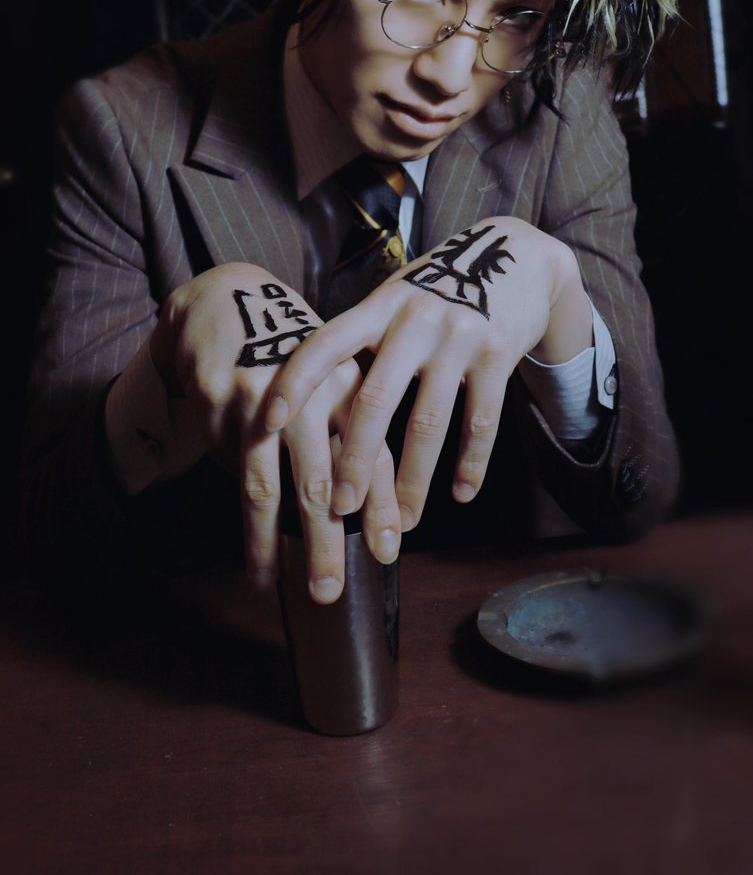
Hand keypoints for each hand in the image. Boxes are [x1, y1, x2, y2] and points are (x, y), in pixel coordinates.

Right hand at [147, 263, 399, 602]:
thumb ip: (354, 438)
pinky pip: (233, 470)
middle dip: (326, 542)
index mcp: (352, 387)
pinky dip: (246, 518)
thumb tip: (372, 515)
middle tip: (330, 591)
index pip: (374, 456)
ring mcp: (262, 400)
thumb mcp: (334, 383)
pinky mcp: (220, 405)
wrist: (230, 304)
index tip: (388, 552)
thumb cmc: (296, 357)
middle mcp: (312, 393)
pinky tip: (255, 555)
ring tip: (281, 586)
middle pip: (322, 481)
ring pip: (268, 487)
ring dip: (274, 543)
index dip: (382, 507)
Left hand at [265, 218, 591, 531]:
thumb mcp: (395, 300)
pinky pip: (482, 421)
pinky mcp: (499, 353)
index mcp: (379, 306)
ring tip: (404, 520)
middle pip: (375, 400)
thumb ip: (362, 340)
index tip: (266, 422)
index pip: (326, 344)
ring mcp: (459, 335)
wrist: (515, 257)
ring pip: (429, 423)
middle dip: (353, 460)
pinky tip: (461, 493)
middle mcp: (416, 318)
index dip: (293, 382)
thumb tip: (308, 398)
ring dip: (414, 480)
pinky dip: (471, 463)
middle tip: (339, 510)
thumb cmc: (438, 290)